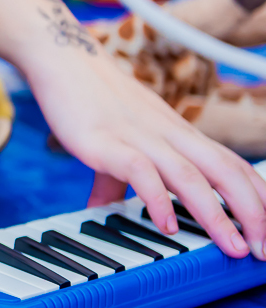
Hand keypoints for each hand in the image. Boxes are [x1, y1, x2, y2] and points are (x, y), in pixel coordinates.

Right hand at [25, 50, 265, 260]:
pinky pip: (140, 171)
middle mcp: (167, 134)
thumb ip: (117, 177)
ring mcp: (138, 136)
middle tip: (263, 249)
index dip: (257, 196)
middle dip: (252, 212)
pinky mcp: (106, 140)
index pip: (232, 164)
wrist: (62, 58)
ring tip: (233, 247)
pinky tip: (166, 225)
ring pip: (190, 176)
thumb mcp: (115, 139)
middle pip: (224, 172)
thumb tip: (102, 208)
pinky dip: (157, 199)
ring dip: (217, 214)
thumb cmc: (91, 96)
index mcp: (176, 132)